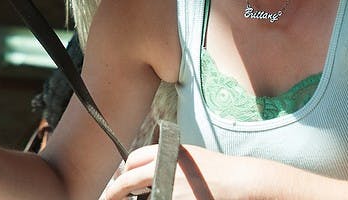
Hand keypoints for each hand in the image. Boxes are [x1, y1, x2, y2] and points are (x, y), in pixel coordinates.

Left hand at [99, 144, 238, 199]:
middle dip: (115, 191)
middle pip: (127, 180)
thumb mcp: (185, 155)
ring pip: (140, 196)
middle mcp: (163, 168)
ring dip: (137, 198)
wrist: (238, 181)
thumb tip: (140, 171)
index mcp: (164, 152)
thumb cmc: (214, 169)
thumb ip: (164, 159)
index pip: (132, 160)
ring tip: (135, 199)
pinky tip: (159, 199)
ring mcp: (168, 187)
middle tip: (109, 198)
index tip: (117, 182)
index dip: (121, 172)